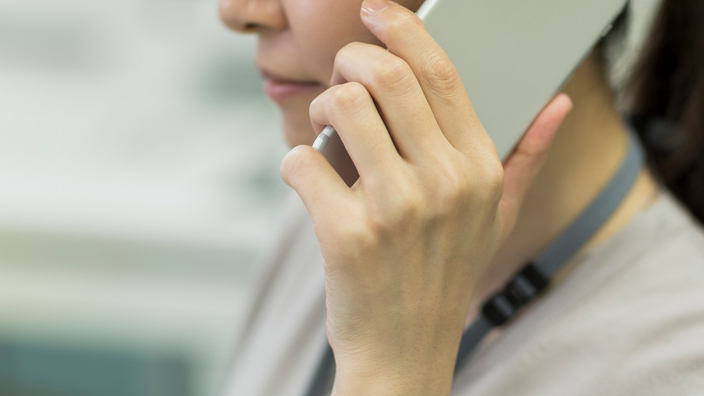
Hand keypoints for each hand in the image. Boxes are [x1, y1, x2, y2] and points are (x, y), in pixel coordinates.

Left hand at [280, 0, 572, 393]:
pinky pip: (302, 161)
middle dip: (351, 60)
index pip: (440, 74)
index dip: (404, 29)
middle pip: (385, 76)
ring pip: (342, 106)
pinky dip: (295, 164)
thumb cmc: (445, 276)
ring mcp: (395, 209)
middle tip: (342, 77)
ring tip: (328, 133)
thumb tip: (559, 103)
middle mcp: (444, 183)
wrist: (405, 350)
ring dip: (322, 110)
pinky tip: (308, 181)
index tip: (376, 10)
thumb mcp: (496, 218)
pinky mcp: (346, 234)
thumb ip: (527, 157)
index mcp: (479, 169)